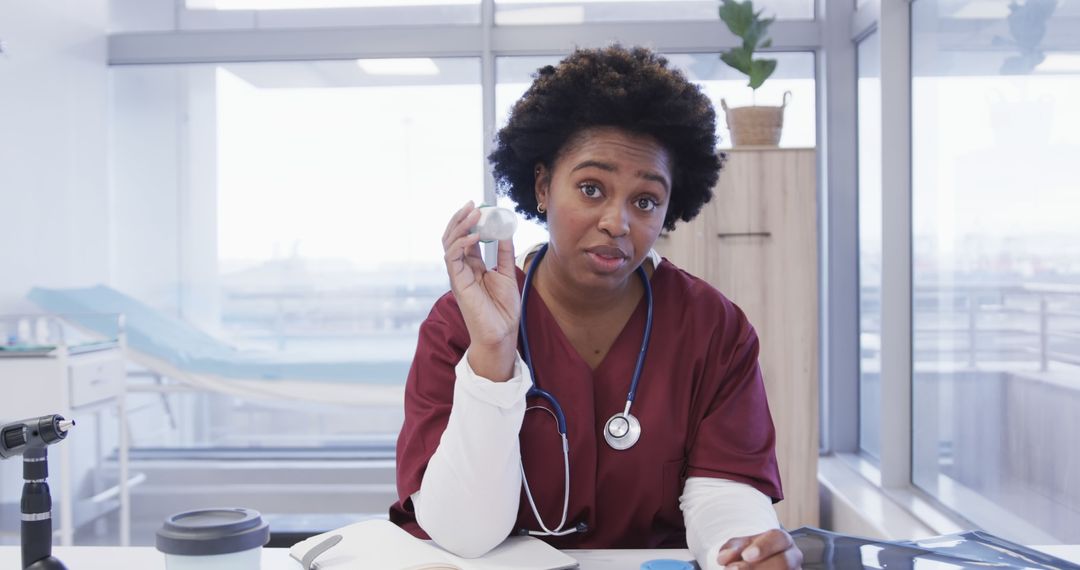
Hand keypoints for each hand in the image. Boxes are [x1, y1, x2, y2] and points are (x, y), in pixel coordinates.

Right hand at [442, 201, 519, 380]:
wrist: (501, 333)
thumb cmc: (502, 309)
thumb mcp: (507, 273)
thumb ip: (504, 252)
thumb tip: (505, 230)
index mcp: (472, 266)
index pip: (466, 237)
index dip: (471, 221)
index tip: (481, 206)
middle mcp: (462, 268)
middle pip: (453, 236)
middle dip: (461, 218)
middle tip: (473, 204)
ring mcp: (458, 275)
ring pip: (449, 243)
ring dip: (460, 226)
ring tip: (474, 213)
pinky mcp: (457, 282)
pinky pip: (453, 258)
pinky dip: (462, 244)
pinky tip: (474, 236)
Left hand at [715, 529, 801, 568]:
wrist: (759, 564)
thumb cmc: (749, 554)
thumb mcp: (740, 547)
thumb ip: (731, 549)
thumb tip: (724, 558)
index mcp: (782, 540)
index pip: (778, 538)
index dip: (763, 547)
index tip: (746, 555)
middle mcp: (793, 557)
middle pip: (783, 562)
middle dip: (756, 568)